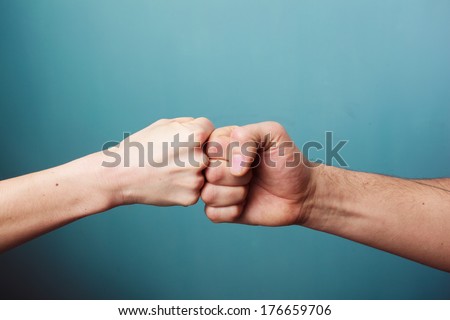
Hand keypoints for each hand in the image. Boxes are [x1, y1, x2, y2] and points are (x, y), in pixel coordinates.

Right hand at [104, 117, 213, 206]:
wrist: (120, 176)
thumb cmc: (140, 147)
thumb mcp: (165, 124)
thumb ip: (191, 124)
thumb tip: (209, 130)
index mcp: (195, 135)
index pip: (209, 129)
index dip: (194, 132)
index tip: (178, 140)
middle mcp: (200, 158)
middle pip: (210, 151)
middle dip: (197, 152)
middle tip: (174, 157)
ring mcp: (197, 180)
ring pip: (205, 171)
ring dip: (193, 170)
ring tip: (170, 170)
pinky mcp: (192, 197)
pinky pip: (197, 188)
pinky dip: (186, 185)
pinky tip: (169, 182)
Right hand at [202, 121, 316, 225]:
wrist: (301, 193)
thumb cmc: (287, 161)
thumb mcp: (273, 134)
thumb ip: (249, 135)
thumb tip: (234, 164)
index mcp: (221, 142)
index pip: (211, 148)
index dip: (233, 155)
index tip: (252, 156)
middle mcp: (213, 164)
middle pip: (209, 173)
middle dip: (238, 176)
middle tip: (253, 173)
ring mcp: (215, 188)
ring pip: (208, 194)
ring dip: (236, 194)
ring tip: (250, 188)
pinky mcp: (219, 211)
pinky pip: (213, 214)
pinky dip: (233, 210)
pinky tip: (246, 204)